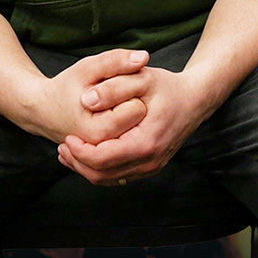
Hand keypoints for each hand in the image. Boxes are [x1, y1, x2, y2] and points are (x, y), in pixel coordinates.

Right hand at [22, 48, 150, 146]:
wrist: (46, 111)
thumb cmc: (67, 88)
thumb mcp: (87, 68)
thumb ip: (114, 61)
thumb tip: (143, 57)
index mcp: (97, 131)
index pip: (137, 109)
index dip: (130, 92)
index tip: (112, 89)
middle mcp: (103, 149)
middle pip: (140, 121)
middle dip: (132, 104)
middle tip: (112, 100)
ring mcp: (105, 156)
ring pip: (138, 131)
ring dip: (131, 117)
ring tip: (112, 109)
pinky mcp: (108, 157)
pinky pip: (132, 139)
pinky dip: (128, 127)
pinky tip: (114, 119)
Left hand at [57, 66, 211, 185]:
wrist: (195, 100)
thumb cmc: (168, 88)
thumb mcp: (142, 78)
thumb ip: (114, 87)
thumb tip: (86, 100)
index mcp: (146, 143)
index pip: (102, 159)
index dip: (79, 151)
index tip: (67, 137)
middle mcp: (150, 161)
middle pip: (101, 175)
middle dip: (77, 162)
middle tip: (62, 146)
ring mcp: (151, 167)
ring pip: (108, 179)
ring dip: (85, 168)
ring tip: (69, 151)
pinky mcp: (150, 167)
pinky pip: (118, 176)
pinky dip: (99, 168)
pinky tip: (87, 154)